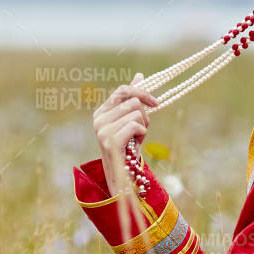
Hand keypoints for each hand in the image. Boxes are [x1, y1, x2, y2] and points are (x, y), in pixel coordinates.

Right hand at [93, 73, 159, 199]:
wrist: (122, 177)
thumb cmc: (128, 149)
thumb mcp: (129, 122)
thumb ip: (132, 100)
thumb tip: (140, 76)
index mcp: (101, 112)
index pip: (123, 90)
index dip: (142, 92)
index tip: (155, 103)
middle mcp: (99, 119)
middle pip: (133, 101)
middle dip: (145, 114)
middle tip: (143, 129)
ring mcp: (102, 130)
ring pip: (136, 113)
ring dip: (144, 126)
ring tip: (137, 139)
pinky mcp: (110, 141)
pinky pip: (136, 125)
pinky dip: (142, 134)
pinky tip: (136, 145)